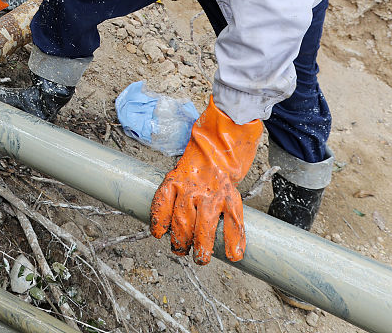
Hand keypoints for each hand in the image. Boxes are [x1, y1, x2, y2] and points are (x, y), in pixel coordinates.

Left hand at [149, 96, 261, 263]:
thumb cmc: (204, 150)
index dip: (158, 221)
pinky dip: (233, 241)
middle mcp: (191, 188)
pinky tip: (234, 254)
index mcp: (176, 178)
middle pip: (180, 221)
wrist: (226, 133)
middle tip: (180, 250)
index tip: (157, 234)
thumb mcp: (184, 164)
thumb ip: (179, 185)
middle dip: (179, 240)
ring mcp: (212, 193)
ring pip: (202, 227)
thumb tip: (172, 210)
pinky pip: (232, 222)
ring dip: (201, 247)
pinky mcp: (231, 196)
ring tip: (201, 259)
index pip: (161, 204)